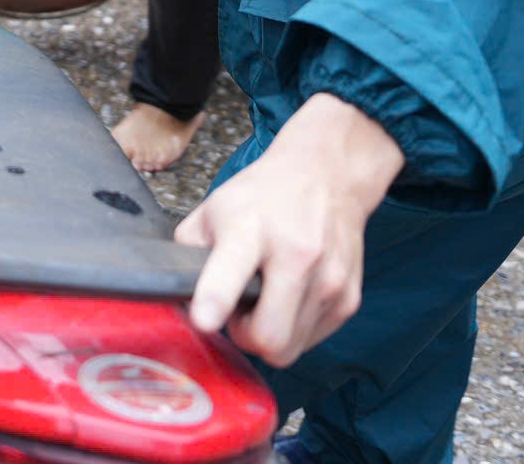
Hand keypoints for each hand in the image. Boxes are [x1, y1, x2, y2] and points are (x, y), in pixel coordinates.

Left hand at [175, 93, 402, 367]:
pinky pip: (309, 341)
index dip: (215, 300)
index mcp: (250, 228)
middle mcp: (296, 255)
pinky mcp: (348, 299)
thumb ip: (188, 254)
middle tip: (239, 311)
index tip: (204, 320)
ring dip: (270, 333)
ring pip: (288, 350)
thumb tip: (175, 296)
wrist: (327, 175)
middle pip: (268, 337)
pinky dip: (294, 329)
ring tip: (265, 298)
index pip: (232, 271)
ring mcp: (328, 279)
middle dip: (245, 337)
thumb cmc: (263, 196)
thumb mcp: (213, 210)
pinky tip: (288, 297)